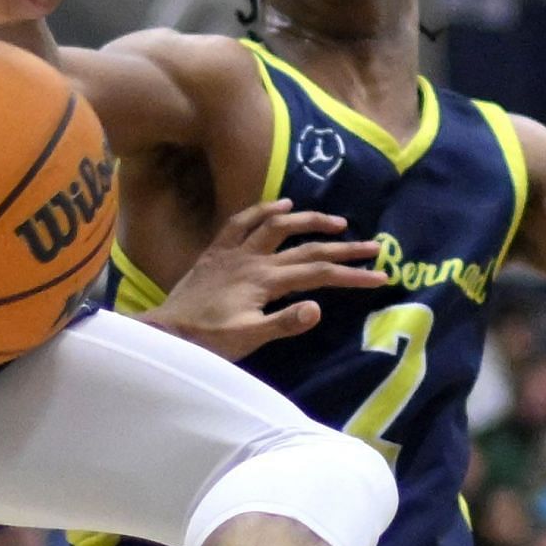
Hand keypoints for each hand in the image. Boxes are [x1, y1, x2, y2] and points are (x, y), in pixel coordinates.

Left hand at [145, 199, 388, 360]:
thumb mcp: (248, 340)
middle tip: (374, 246)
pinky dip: (264, 209)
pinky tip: (281, 204)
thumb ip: (283, 324)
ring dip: (309, 219)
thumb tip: (319, 307)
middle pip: (307, 247)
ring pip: (278, 224)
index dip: (352, 275)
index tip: (380, 276)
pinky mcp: (217, 251)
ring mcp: (234, 252)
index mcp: (265, 281)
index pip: (318, 274)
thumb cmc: (208, 341)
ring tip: (337, 221)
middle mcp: (253, 259)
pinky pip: (242, 221)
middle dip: (344, 247)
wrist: (166, 333)